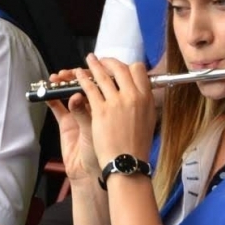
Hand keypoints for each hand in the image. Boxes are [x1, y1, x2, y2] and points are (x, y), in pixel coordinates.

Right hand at [45, 70, 98, 185]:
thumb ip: (86, 113)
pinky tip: (47, 92)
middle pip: (86, 84)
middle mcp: (97, 106)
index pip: (105, 82)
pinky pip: (57, 106)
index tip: (90, 66)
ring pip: (71, 92)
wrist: (93, 175)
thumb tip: (76, 96)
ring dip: (63, 84)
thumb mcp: (99, 130)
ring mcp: (80, 113)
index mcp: (111, 104)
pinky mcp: (66, 123)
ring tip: (57, 80)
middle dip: (77, 75)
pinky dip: (51, 98)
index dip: (97, 72)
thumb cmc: (106, 152)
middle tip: (69, 72)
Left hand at [78, 55, 158, 172]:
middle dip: (109, 62)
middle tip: (102, 61)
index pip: (138, 70)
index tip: (120, 67)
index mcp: (146, 98)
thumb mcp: (147, 121)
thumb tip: (140, 92)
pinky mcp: (100, 111)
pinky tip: (77, 76)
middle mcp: (133, 97)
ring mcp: (116, 102)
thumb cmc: (136, 146)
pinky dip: (82, 80)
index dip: (127, 66)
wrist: (126, 163)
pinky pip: (89, 89)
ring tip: (89, 61)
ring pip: (103, 76)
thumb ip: (143, 103)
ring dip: (94, 66)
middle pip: (120, 69)